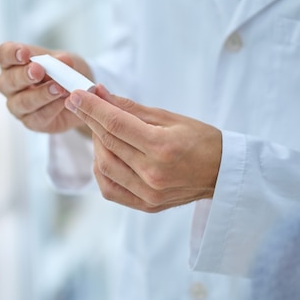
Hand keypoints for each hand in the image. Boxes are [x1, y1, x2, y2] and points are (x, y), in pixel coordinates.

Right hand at [0, 42, 92, 132]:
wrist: (80, 95)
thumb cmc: (65, 73)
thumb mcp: (67, 61)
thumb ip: (62, 61)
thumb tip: (63, 60)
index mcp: (13, 63)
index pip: (3, 55)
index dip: (11, 53)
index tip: (25, 53)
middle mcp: (10, 85)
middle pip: (8, 80)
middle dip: (24, 75)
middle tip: (39, 70)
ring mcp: (17, 105)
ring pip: (22, 101)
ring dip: (41, 94)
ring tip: (59, 88)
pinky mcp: (30, 122)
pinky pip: (37, 117)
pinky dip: (51, 108)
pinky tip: (63, 101)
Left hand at [65, 85, 221, 212]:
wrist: (223, 173)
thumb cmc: (201, 140)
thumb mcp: (169, 117)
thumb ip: (131, 108)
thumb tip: (100, 93)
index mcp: (162, 147)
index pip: (116, 124)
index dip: (92, 108)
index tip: (75, 95)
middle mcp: (153, 173)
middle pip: (108, 144)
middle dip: (90, 120)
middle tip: (82, 105)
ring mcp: (148, 193)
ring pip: (104, 167)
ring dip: (96, 145)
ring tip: (100, 129)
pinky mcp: (146, 205)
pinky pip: (110, 189)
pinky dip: (102, 170)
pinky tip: (106, 155)